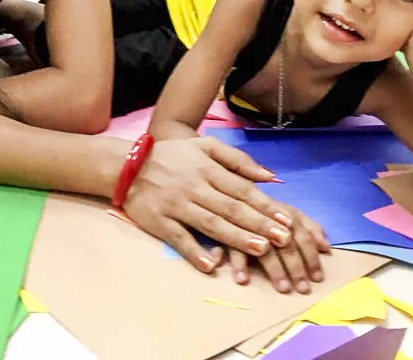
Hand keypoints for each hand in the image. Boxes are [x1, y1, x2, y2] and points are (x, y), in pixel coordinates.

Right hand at [123, 137, 296, 274]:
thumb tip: (268, 176)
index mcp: (207, 169)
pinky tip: (211, 266)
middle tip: (283, 239)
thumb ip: (237, 159)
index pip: (242, 189)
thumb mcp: (204, 146)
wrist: (126, 166)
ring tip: (260, 250)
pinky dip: (194, 252)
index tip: (286, 219)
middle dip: (259, 224)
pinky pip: (179, 239)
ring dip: (236, 238)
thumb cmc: (172, 156)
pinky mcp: (160, 222)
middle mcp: (195, 187)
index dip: (265, 205)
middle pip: (231, 208)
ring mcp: (177, 206)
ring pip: (211, 224)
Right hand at [226, 209, 329, 293]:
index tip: (317, 278)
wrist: (222, 190)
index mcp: (282, 211)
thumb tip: (326, 246)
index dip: (311, 255)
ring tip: (282, 288)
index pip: (301, 232)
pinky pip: (230, 247)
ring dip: (273, 268)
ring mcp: (244, 222)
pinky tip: (243, 279)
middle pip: (284, 240)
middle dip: (295, 266)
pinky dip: (238, 262)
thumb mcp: (286, 213)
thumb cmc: (261, 209)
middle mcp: (266, 215)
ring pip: (262, 245)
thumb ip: (308, 226)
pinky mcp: (224, 229)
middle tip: (302, 288)